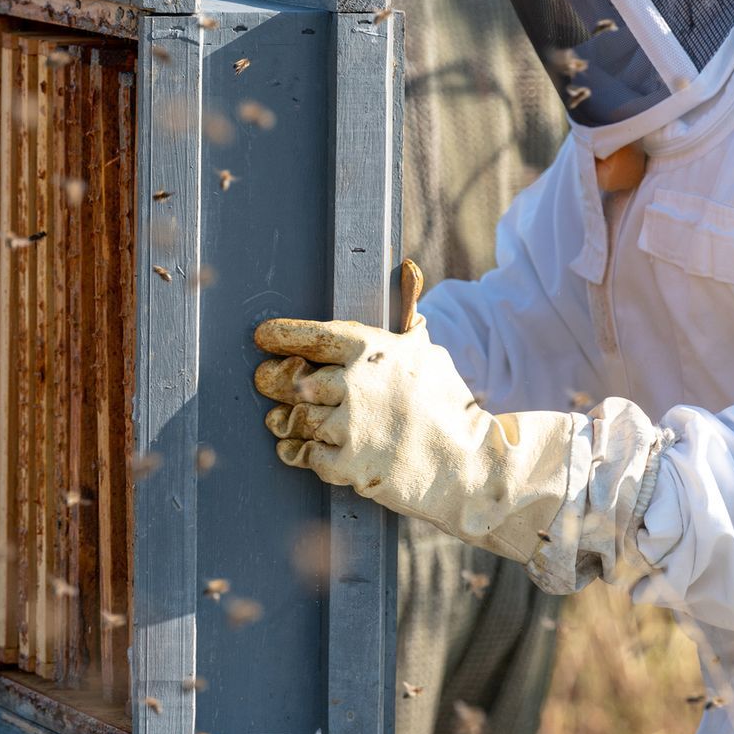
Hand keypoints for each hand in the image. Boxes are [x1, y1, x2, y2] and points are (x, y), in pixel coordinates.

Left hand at [253, 314, 574, 564]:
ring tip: (280, 418)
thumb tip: (407, 267)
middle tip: (264, 381)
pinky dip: (301, 453)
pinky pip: (308, 457)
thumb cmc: (447, 403)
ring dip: (285, 420)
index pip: (312, 335)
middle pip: (293, 380)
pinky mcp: (350, 465)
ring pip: (297, 420)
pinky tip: (302, 449)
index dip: (281, 335)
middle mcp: (356, 384)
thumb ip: (406, 313)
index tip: (262, 337)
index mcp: (371, 349)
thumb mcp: (426, 351)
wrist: (470, 463)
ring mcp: (351, 426)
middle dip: (272, 381)